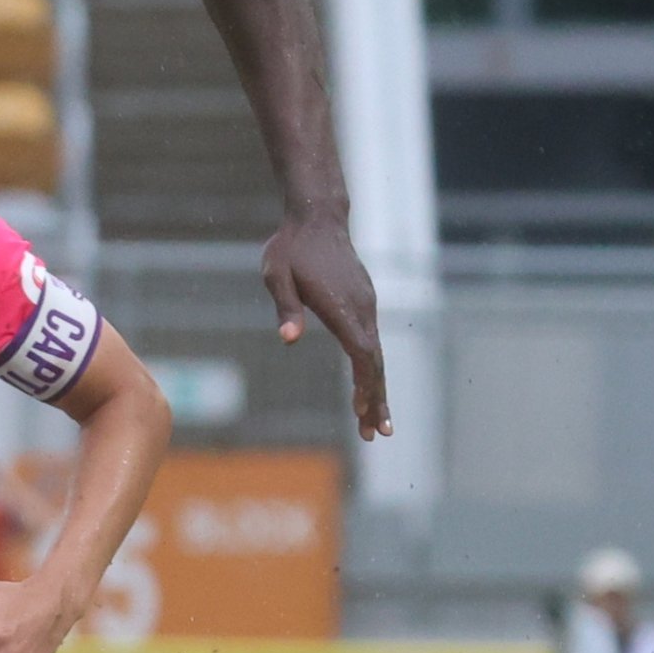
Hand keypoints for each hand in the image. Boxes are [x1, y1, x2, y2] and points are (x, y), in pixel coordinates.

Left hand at [261, 213, 388, 439]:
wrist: (317, 217)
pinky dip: (372, 370)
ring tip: (372, 424)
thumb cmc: (290, 248)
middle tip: (376, 435)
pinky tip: (366, 389)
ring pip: (376, 355)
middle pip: (375, 362)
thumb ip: (285, 307)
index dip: (365, 384)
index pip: (361, 353)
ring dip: (376, 390)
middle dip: (377, 400)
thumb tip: (289, 339)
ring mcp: (367, 306)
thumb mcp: (276, 275)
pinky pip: (371, 344)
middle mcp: (363, 308)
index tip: (362, 410)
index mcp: (343, 306)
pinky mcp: (364, 304)